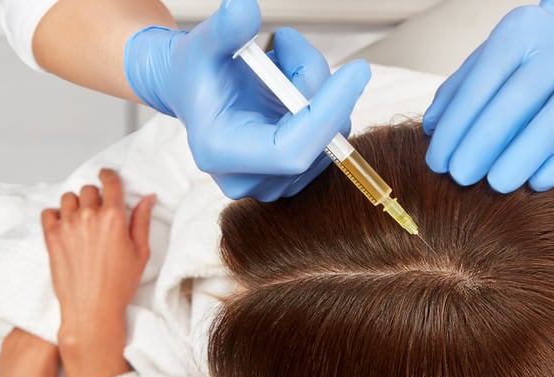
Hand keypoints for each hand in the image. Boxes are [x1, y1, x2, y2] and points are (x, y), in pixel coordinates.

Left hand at [41, 168, 154, 376]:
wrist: (92, 309)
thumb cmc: (119, 284)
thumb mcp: (141, 252)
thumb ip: (142, 220)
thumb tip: (147, 198)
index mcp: (114, 218)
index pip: (110, 183)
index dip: (109, 174)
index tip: (106, 174)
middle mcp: (89, 217)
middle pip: (89, 189)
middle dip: (95, 195)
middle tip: (99, 209)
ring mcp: (67, 226)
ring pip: (68, 198)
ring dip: (76, 203)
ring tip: (82, 218)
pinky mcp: (51, 238)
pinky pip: (48, 213)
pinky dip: (56, 215)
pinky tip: (65, 225)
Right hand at [124, 0, 370, 200]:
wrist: (196, 91)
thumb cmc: (198, 71)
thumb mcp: (204, 43)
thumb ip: (224, 29)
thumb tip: (243, 10)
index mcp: (221, 153)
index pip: (290, 151)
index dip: (327, 112)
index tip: (357, 71)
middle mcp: (247, 179)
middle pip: (315, 139)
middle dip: (317, 85)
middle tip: (289, 46)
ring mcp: (273, 183)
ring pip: (328, 135)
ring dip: (318, 89)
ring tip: (280, 63)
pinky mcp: (293, 175)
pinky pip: (329, 136)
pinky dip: (320, 102)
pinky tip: (289, 87)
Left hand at [422, 0, 553, 192]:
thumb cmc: (519, 61)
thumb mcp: (484, 63)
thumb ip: (455, 93)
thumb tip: (430, 129)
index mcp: (518, 33)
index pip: (481, 82)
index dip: (456, 125)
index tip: (438, 162)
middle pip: (519, 99)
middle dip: (484, 142)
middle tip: (460, 177)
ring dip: (524, 156)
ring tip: (496, 185)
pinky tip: (535, 183)